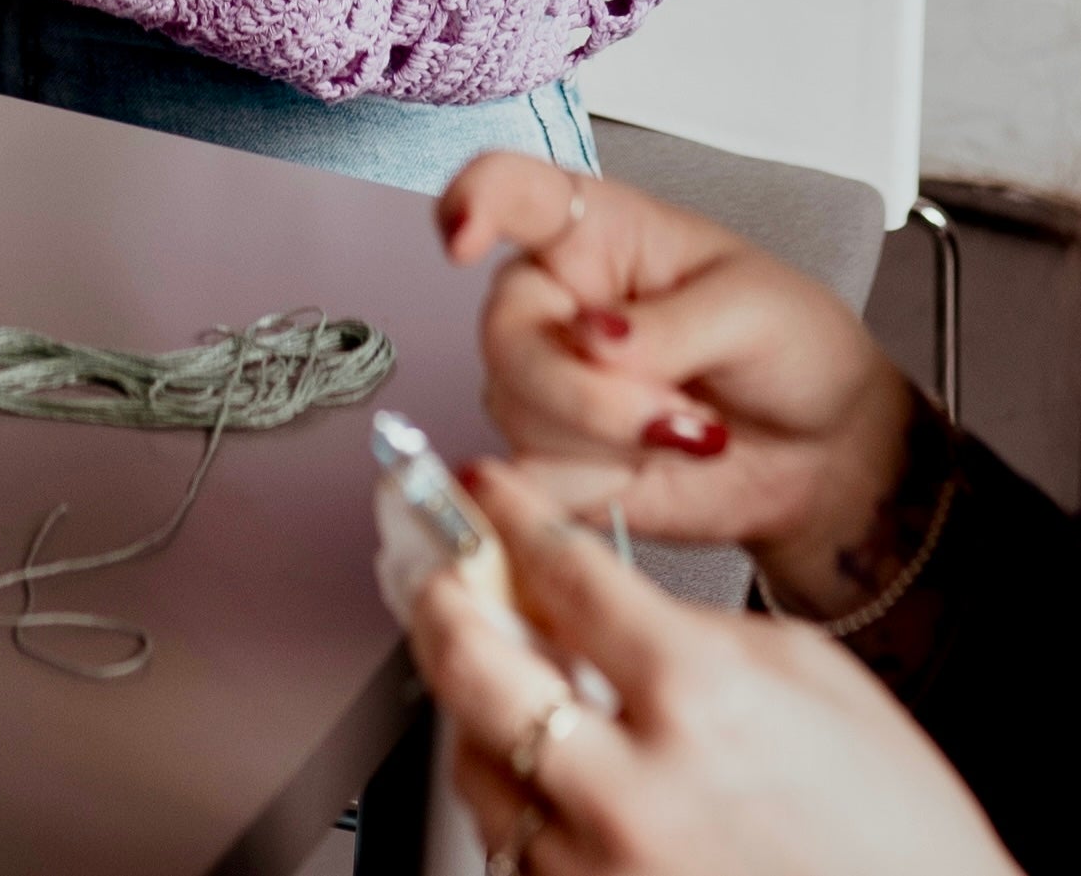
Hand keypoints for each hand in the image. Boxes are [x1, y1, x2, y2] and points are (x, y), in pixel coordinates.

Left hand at [411, 460, 1011, 875]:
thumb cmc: (895, 828)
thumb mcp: (810, 675)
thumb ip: (684, 621)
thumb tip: (582, 590)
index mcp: (698, 696)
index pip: (556, 570)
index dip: (502, 513)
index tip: (481, 491)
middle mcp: (633, 788)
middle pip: (472, 662)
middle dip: (439, 594)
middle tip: (433, 566)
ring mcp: (604, 871)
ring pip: (474, 764)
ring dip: (468, 705)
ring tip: (483, 667)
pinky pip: (512, 849)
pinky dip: (509, 796)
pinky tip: (527, 763)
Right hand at [438, 155, 915, 602]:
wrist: (826, 455)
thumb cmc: (792, 347)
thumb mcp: (753, 310)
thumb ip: (672, 324)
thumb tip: (590, 342)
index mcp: (595, 231)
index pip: (510, 189)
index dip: (472, 200)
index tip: (463, 234)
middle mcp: (556, 301)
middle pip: (502, 331)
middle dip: (581, 390)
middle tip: (673, 413)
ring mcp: (550, 384)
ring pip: (515, 411)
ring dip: (605, 440)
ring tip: (687, 434)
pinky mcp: (559, 462)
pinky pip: (533, 479)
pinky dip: (594, 487)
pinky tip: (653, 471)